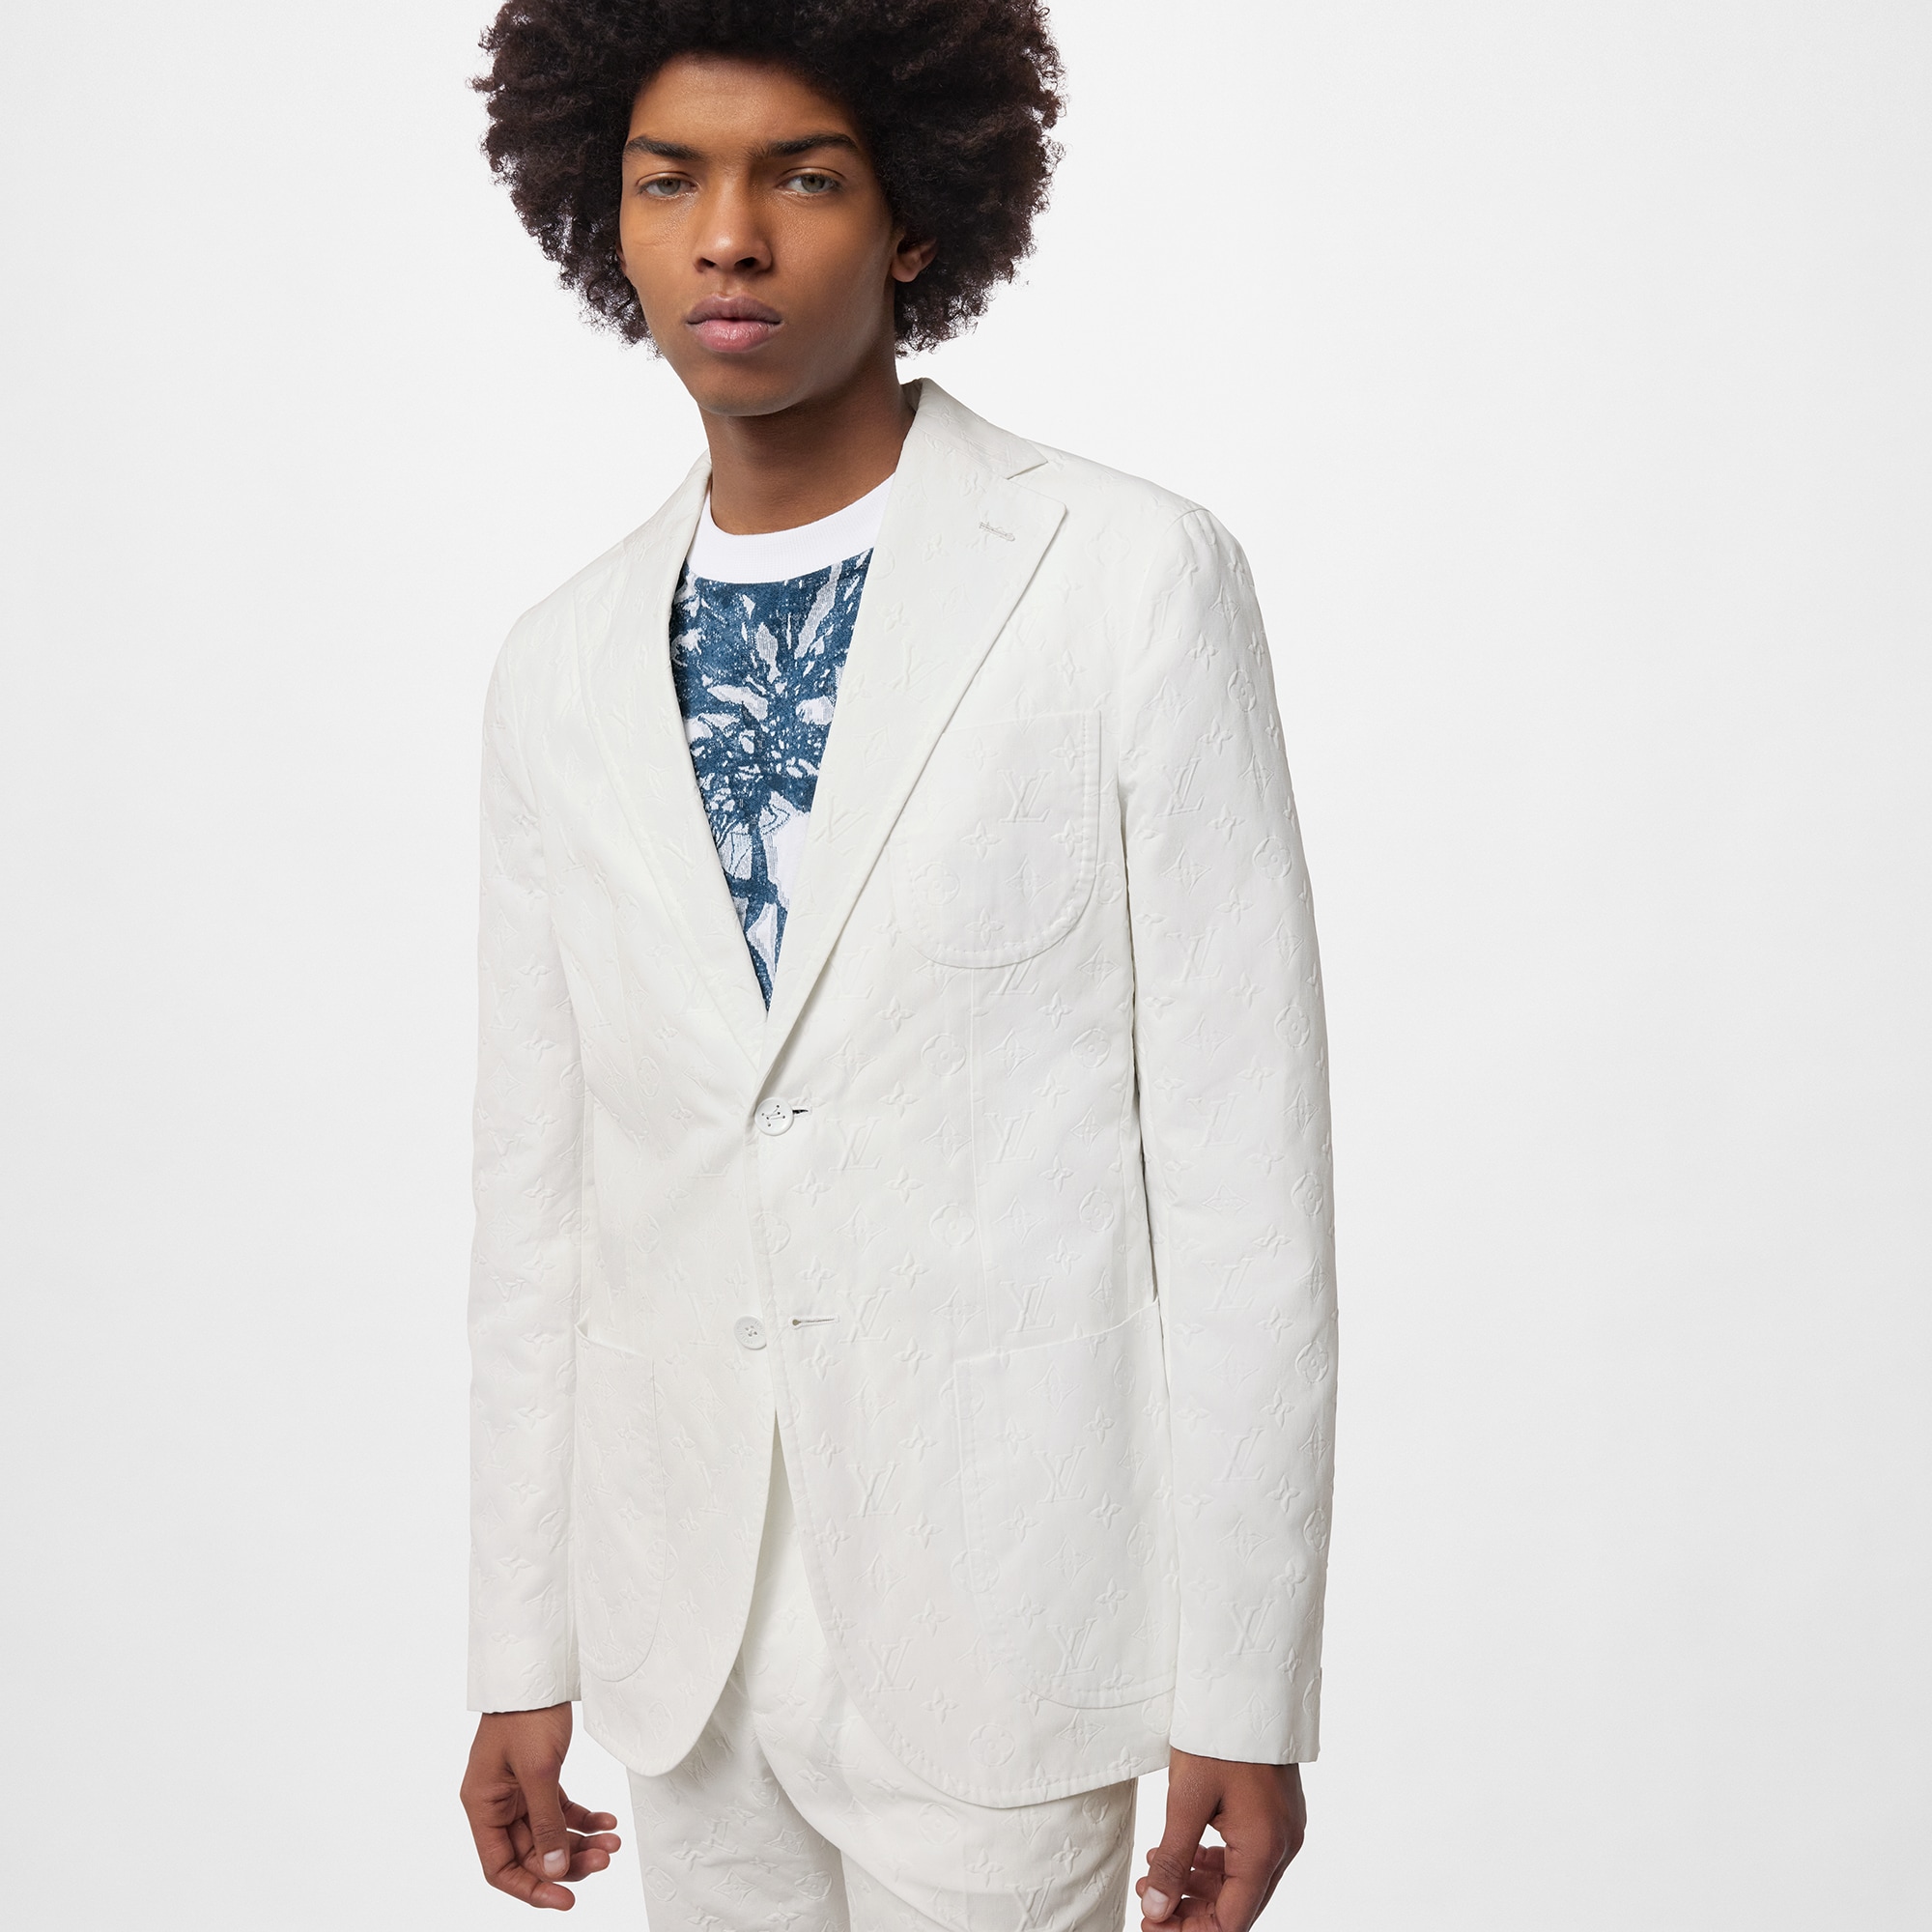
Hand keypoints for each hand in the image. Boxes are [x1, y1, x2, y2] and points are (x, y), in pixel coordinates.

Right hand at [460, 1704, 622, 1909]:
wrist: (538, 1670)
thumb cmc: (527, 1715)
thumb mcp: (539, 1772)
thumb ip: (546, 1824)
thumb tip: (555, 1870)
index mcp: (483, 1806)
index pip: (500, 1866)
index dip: (531, 1888)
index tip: (565, 1899)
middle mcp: (496, 1803)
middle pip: (530, 1853)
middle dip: (567, 1861)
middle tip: (604, 1859)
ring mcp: (517, 1791)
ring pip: (549, 1834)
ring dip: (580, 1842)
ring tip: (612, 1843)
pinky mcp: (539, 1778)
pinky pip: (559, 1811)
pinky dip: (583, 1818)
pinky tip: (607, 1821)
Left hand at [1135, 1750, 1304, 1929]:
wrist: (1247, 1682)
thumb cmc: (1217, 1735)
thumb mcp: (1185, 1799)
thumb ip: (1173, 1861)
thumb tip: (1156, 1911)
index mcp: (1264, 1848)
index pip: (1231, 1922)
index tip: (1150, 1925)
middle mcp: (1283, 1846)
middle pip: (1238, 1906)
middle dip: (1190, 1911)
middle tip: (1147, 1899)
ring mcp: (1284, 1830)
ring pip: (1241, 1882)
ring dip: (1198, 1887)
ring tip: (1154, 1873)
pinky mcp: (1277, 1814)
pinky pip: (1247, 1855)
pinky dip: (1214, 1864)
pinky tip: (1182, 1853)